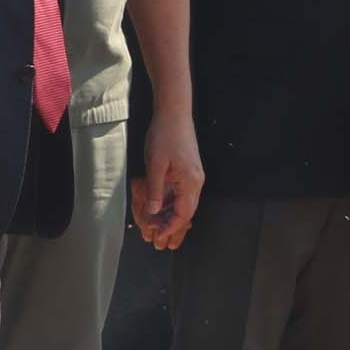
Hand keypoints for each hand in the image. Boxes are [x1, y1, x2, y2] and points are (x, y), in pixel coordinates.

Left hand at [130, 107, 204, 248]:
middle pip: (187, 212)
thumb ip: (155, 191)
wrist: (174, 114)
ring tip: (157, 225)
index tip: (157, 234)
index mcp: (190, 182)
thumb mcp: (155, 164)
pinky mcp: (189, 170)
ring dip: (172, 215)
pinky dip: (172, 203)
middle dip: (172, 226)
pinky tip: (161, 207)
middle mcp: (196, 182)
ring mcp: (194, 176)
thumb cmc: (165, 135)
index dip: (170, 227)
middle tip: (157, 236)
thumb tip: (153, 212)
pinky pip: (183, 193)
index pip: (183, 214)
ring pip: (185, 203)